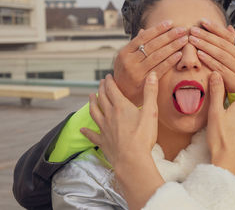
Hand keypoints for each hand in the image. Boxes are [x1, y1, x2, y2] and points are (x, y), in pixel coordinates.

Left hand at [81, 72, 164, 209]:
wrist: (132, 160)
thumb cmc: (142, 136)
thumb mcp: (151, 112)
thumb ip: (150, 92)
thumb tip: (152, 75)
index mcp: (121, 107)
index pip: (112, 90)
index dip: (110, 82)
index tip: (108, 76)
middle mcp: (110, 115)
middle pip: (102, 99)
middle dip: (101, 89)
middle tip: (100, 83)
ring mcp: (104, 129)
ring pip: (94, 113)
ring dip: (92, 103)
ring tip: (90, 97)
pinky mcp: (103, 142)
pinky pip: (92, 135)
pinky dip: (86, 131)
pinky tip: (82, 129)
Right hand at [114, 20, 187, 105]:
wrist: (120, 95)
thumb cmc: (125, 73)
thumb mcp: (125, 59)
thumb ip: (135, 45)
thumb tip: (144, 29)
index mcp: (124, 52)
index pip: (143, 37)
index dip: (157, 29)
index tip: (170, 23)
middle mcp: (129, 61)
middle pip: (152, 45)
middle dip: (168, 36)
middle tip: (182, 30)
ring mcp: (136, 73)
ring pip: (157, 56)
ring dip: (172, 47)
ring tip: (184, 40)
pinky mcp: (144, 83)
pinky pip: (160, 69)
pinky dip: (170, 61)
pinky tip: (179, 55)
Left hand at [189, 18, 234, 92]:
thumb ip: (233, 43)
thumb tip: (229, 27)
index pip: (228, 36)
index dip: (215, 28)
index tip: (202, 21)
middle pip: (222, 44)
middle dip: (206, 36)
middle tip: (193, 29)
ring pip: (220, 54)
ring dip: (205, 46)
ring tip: (193, 39)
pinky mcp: (233, 80)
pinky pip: (218, 67)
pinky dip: (208, 60)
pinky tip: (199, 54)